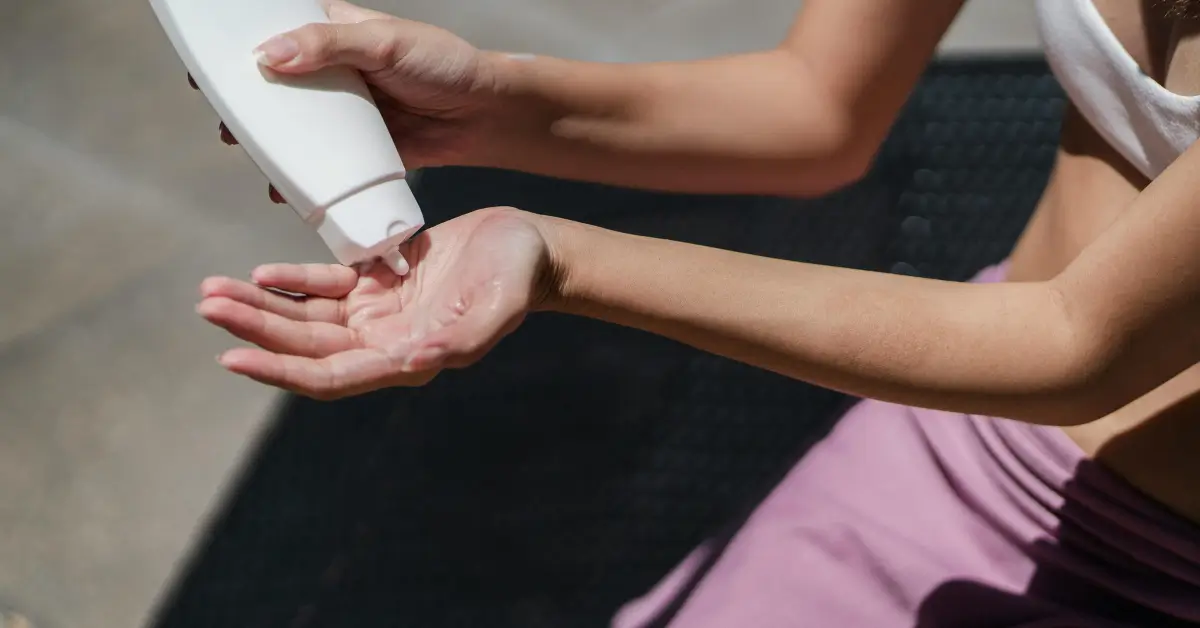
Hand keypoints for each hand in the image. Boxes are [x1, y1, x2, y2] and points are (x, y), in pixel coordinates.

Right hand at [193, 0, 503, 203]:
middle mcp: (333, 71)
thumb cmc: (444, 65)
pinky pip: (322, 164)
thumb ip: (329, 46)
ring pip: (295, 128)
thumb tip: (268, 56)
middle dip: (245, 108)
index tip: (204, 70)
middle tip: (226, 127)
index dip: (237, 48)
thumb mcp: (386, 44)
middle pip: (275, 86)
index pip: (275, 32)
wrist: (487, 115)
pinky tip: (284, 191)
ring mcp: (345, 113)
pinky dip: (301, 178)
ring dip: (267, 146)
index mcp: (334, 32)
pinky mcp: (361, 149)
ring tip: (247, 157)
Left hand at [196, 208, 554, 398]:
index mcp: (406, 358)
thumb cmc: (518, 277)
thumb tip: (413, 363)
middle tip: (205, 305)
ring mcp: (376, 314)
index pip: (330, 375)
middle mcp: (383, 344)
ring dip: (259, 308)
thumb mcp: (498, 304)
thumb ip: (463, 337)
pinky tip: (258, 274)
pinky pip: (322, 287)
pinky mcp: (375, 283)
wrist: (529, 249)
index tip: (233, 358)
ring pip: (304, 318)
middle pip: (304, 346)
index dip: (281, 371)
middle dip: (253, 330)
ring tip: (211, 291)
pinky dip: (289, 282)